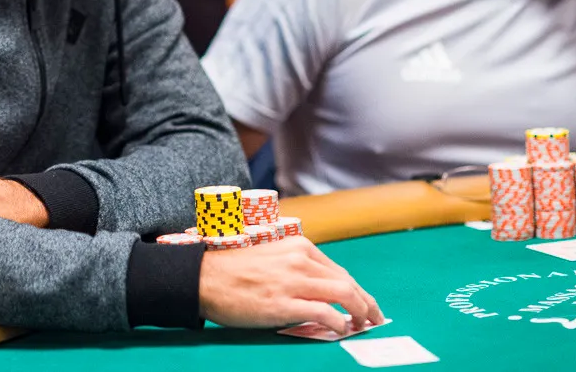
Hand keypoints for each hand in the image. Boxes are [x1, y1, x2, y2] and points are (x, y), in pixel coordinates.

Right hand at [199, 236, 383, 333]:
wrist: (203, 277)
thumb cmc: (230, 268)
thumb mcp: (269, 256)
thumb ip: (293, 265)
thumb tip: (316, 286)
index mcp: (297, 245)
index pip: (338, 270)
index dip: (356, 290)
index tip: (363, 302)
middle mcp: (300, 259)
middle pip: (348, 282)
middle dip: (366, 303)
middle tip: (373, 317)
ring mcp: (294, 281)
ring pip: (344, 294)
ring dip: (360, 313)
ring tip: (362, 326)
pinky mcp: (285, 303)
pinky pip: (326, 314)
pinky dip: (339, 323)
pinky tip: (340, 330)